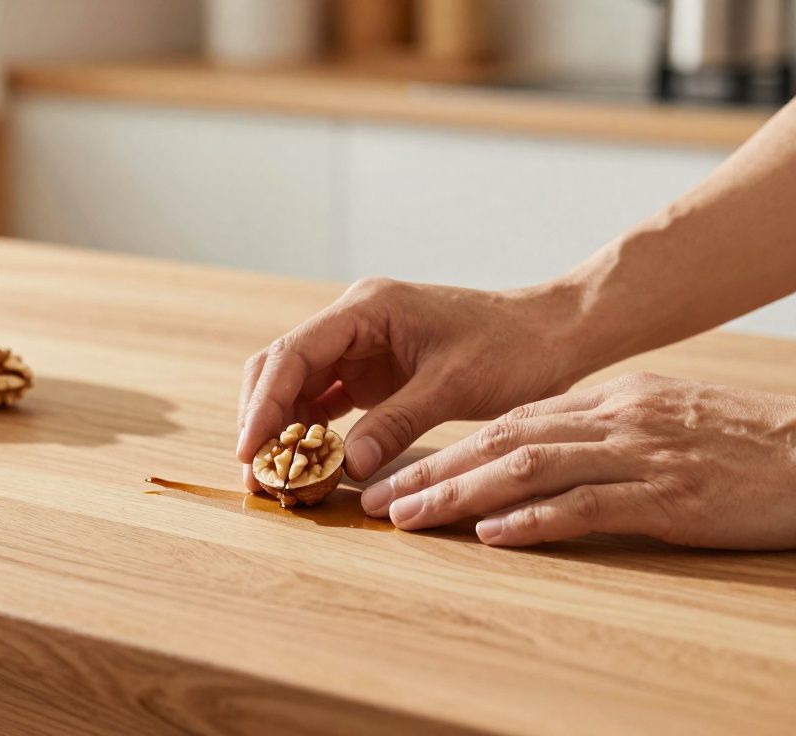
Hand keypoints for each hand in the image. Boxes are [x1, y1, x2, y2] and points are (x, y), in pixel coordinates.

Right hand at [237, 278, 581, 490]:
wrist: (552, 334)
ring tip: (273, 479)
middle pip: (281, 368)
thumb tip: (344, 467)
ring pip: (296, 386)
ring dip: (282, 430)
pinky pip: (324, 402)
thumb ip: (396, 423)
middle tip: (253, 474)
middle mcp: (352, 323)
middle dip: (262, 418)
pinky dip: (311, 434)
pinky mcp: (371, 373)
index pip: (293, 353)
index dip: (265, 403)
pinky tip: (306, 467)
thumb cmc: (511, 347)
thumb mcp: (453, 385)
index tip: (249, 449)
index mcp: (366, 308)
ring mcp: (358, 348)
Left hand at [362, 372, 795, 549]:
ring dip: (462, 494)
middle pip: (501, 439)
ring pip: (530, 467)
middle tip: (377, 498)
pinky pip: (589, 505)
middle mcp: (614, 419)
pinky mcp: (670, 496)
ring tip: (412, 517)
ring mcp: (641, 455)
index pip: (507, 421)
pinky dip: (536, 520)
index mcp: (608, 400)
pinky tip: (493, 534)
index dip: (445, 448)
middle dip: (432, 469)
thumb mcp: (659, 418)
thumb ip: (597, 429)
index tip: (395, 473)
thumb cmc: (736, 443)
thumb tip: (532, 451)